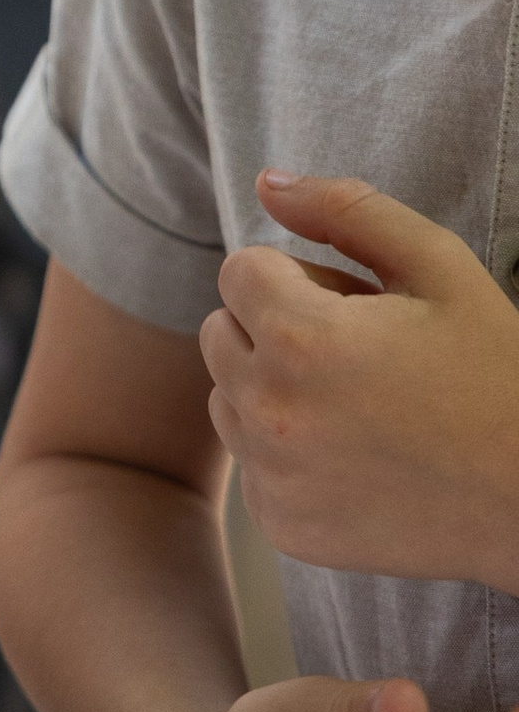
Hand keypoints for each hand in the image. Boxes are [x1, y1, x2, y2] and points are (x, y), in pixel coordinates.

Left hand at [203, 172, 518, 591]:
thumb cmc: (497, 375)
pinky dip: (287, 456)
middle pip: (220, 332)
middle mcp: (270, 411)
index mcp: (298, 337)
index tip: (355, 308)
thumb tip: (267, 182)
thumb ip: (345, 210)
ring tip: (358, 404)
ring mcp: (274, 479)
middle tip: (358, 355)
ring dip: (273, 390)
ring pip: (228, 399)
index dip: (298, 279)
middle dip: (275, 329)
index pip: (237, 271)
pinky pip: (251, 467)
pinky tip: (355, 457)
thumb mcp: (439, 268)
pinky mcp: (285, 529)